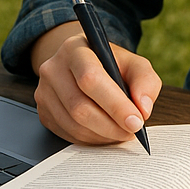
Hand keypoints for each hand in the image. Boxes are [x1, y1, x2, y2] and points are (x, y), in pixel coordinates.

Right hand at [32, 21, 161, 145]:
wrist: (84, 65)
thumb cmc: (112, 65)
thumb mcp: (134, 64)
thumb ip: (145, 81)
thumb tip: (143, 109)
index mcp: (76, 49)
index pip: (90, 78)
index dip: (115, 104)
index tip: (136, 121)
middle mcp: (54, 68)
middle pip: (80, 106)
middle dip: (111, 125)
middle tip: (132, 131)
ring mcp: (44, 92)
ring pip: (74, 125)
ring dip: (103, 135)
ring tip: (122, 132)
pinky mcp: (43, 112)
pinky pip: (68, 134)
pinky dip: (91, 139)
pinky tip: (105, 133)